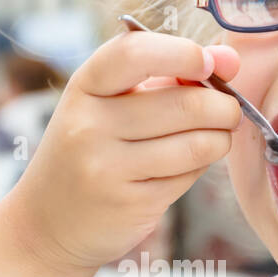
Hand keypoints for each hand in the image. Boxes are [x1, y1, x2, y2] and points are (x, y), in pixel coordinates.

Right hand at [3, 30, 240, 273]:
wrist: (47, 223)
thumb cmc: (89, 151)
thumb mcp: (111, 104)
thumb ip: (169, 75)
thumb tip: (230, 60)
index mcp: (85, 87)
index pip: (136, 54)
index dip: (182, 53)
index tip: (206, 64)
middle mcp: (90, 125)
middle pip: (184, 104)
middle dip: (222, 107)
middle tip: (228, 111)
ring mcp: (107, 167)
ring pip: (196, 144)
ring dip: (220, 139)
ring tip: (216, 138)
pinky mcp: (130, 203)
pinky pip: (187, 176)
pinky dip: (199, 168)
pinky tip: (186, 166)